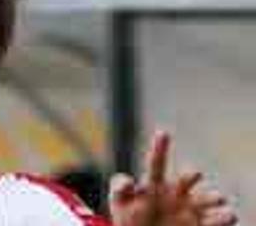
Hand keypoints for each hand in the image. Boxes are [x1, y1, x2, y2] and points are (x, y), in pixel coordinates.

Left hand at [108, 131, 236, 225]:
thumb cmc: (131, 218)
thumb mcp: (120, 203)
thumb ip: (120, 190)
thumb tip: (127, 181)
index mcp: (154, 183)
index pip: (156, 163)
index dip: (159, 148)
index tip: (162, 132)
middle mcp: (176, 192)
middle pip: (186, 180)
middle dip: (190, 175)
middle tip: (195, 173)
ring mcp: (191, 209)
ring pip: (208, 199)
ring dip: (214, 198)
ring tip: (219, 199)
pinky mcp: (202, 224)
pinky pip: (216, 221)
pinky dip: (223, 218)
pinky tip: (229, 215)